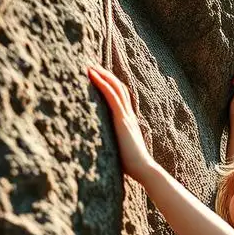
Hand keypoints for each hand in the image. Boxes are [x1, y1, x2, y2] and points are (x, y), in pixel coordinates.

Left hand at [88, 65, 154, 181]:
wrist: (144, 169)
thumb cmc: (131, 166)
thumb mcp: (120, 149)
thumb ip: (114, 143)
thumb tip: (102, 148)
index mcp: (129, 121)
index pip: (121, 97)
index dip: (111, 84)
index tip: (99, 76)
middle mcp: (129, 115)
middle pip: (119, 88)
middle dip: (106, 75)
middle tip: (92, 65)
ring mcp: (126, 116)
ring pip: (115, 88)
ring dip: (102, 75)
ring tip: (89, 65)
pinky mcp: (121, 120)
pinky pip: (112, 96)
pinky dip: (102, 83)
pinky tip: (92, 74)